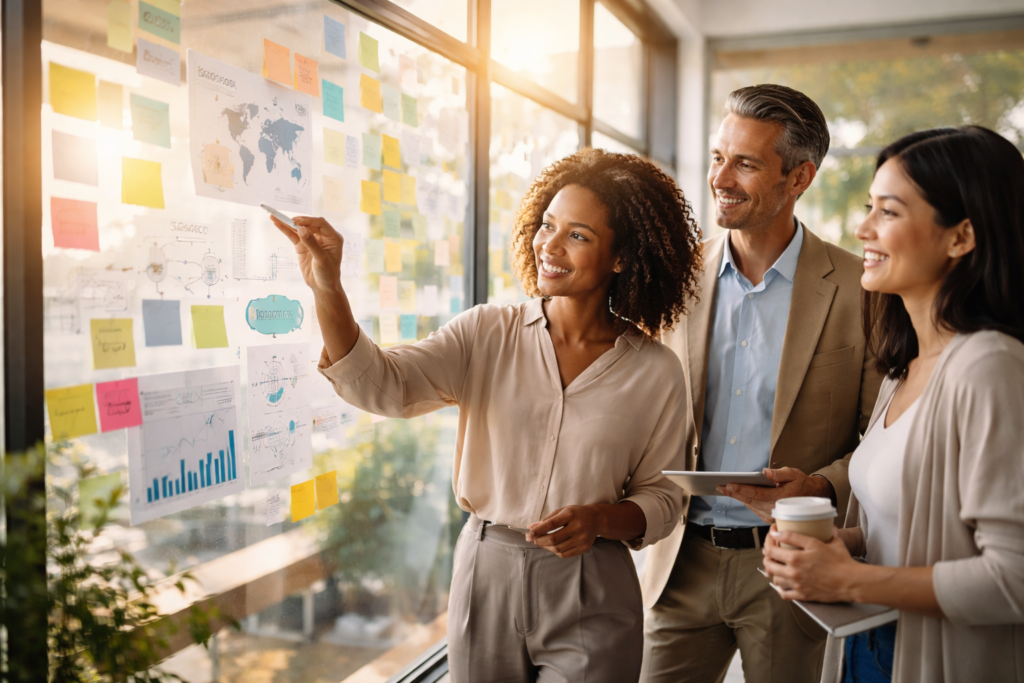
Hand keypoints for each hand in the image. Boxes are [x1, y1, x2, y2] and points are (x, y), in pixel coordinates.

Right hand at [271, 215, 343, 293]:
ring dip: (288, 223)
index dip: (309, 221)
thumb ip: (311, 244)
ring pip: (299, 229)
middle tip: (287, 220)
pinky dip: (285, 230)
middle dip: (297, 221)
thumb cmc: (328, 273)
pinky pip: (293, 236)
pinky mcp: (302, 246)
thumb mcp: (321, 259)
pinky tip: (277, 223)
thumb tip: (301, 229)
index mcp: (332, 237)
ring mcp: (311, 241)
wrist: (322, 287)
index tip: (298, 222)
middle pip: (308, 224)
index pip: (320, 223)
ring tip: (275, 216)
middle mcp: (322, 237)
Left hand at [526, 505, 601, 558]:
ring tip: (540, 543)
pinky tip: (551, 547)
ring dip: (546, 547)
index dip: (538, 530)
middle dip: (540, 540)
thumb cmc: (576, 514)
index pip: (551, 524)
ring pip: (558, 548)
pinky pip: (565, 554)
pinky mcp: (584, 548)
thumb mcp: (562, 511)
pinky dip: (555, 552)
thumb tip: (531, 527)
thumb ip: (547, 519)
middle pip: (554, 538)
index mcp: (571, 514)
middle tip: (532, 539)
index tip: (529, 533)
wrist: (596, 519)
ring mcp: (582, 539)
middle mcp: (578, 527)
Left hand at [716, 467, 832, 523]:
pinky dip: (746, 502)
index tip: (729, 484)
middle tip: (719, 487)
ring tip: (724, 490)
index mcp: (780, 498)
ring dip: (738, 498)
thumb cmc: (801, 483)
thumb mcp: (793, 474)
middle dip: (734, 493)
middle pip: (750, 500)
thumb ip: (779, 473)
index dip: (741, 489)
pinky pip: (755, 510)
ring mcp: (772, 516)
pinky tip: (737, 496)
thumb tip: (765, 472)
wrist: (812, 497)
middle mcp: (775, 509)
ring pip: (751, 506)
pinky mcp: (771, 519)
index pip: (756, 493)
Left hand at [762, 524, 862, 601]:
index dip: (768, 537)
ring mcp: (797, 585)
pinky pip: (784, 594)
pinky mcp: (803, 595)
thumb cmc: (839, 560)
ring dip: (772, 570)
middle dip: (767, 554)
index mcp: (795, 557)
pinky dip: (780, 588)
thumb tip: (783, 531)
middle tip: (772, 548)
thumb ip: (798, 536)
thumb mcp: (818, 542)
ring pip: (774, 578)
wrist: (851, 581)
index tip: (772, 532)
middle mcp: (793, 572)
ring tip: (777, 564)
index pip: (770, 547)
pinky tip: (782, 583)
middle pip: (768, 563)